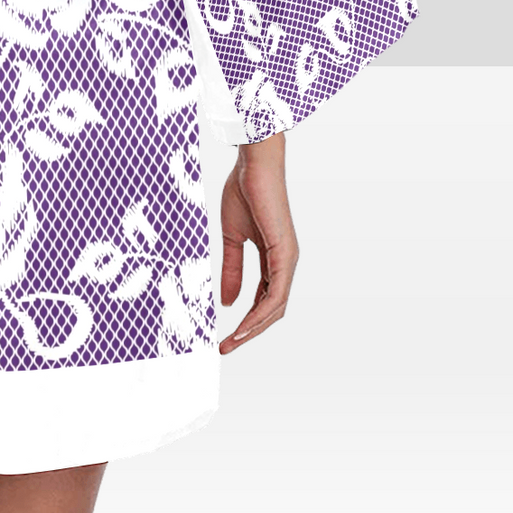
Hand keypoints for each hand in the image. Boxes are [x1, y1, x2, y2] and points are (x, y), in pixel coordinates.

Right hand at [218, 131, 297, 352]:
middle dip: (249, 332)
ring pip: (275, 308)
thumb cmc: (244, 192)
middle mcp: (285, 263)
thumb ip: (232, 268)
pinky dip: (259, 314)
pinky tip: (243, 325)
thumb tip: (227, 303)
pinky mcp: (285, 254)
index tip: (225, 336)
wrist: (254, 164)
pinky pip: (275, 294)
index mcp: (273, 258)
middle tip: (225, 348)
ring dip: (253, 329)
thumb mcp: (231, 237)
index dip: (245, 319)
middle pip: (272, 311)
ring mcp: (288, 260)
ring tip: (231, 343)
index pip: (263, 299)